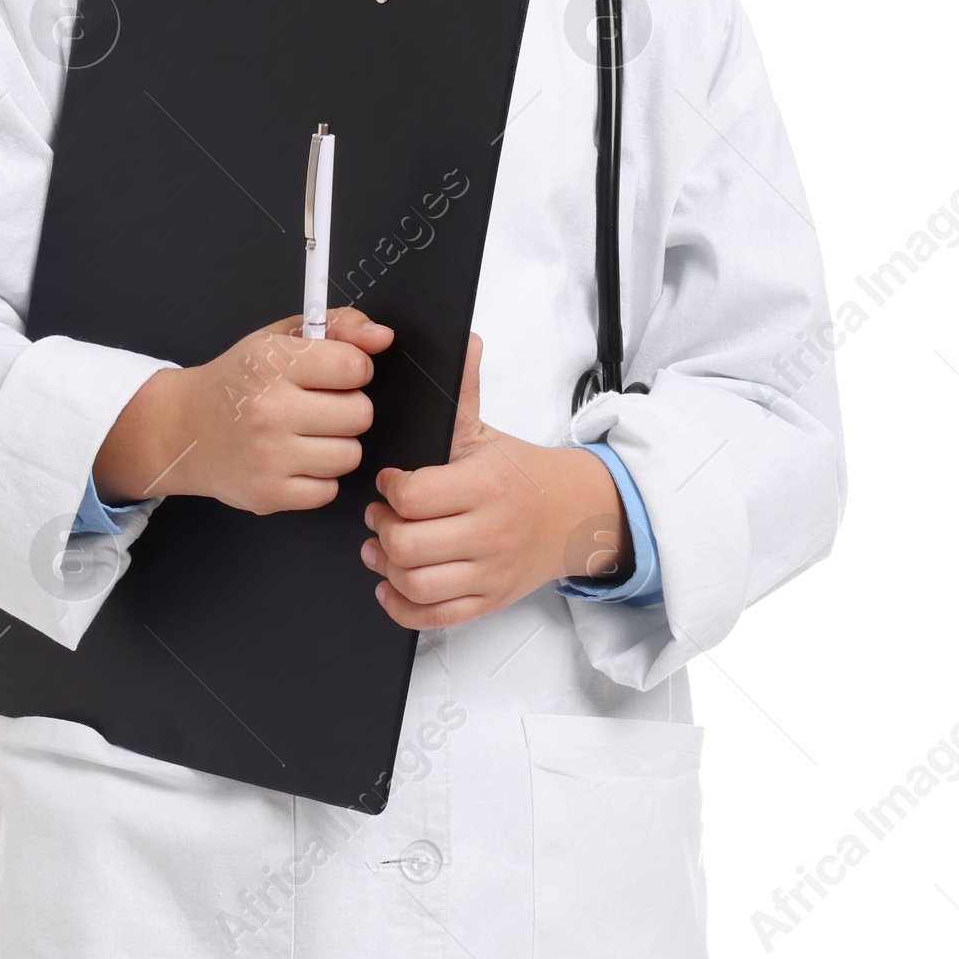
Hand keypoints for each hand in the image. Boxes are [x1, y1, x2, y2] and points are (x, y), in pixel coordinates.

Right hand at [92, 308, 393, 513]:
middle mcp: (270, 410)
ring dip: (335, 446)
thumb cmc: (237, 382)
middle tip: (316, 408)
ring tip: (304, 436)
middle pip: (360, 414)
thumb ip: (336, 327)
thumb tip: (381, 336)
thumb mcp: (278, 339)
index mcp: (272, 363)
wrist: (183, 429)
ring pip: (350, 455)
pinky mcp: (269, 494)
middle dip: (346, 409)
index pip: (355, 367)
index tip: (332, 375)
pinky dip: (317, 479)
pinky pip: (328, 490)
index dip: (352, 371)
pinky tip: (293, 462)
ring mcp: (269, 456)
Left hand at [362, 335, 629, 627]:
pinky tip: (392, 585)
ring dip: (387, 568)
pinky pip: (433, 618)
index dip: (389, 489)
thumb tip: (464, 341)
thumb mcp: (488, 433)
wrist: (576, 515)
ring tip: (384, 548)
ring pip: (416, 585)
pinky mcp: (488, 601)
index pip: (412, 496)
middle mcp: (489, 532)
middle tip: (382, 516)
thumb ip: (464, 391)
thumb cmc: (523, 476)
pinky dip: (403, 607)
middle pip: (406, 545)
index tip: (390, 482)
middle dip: (382, 529)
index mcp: (486, 485)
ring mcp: (489, 572)